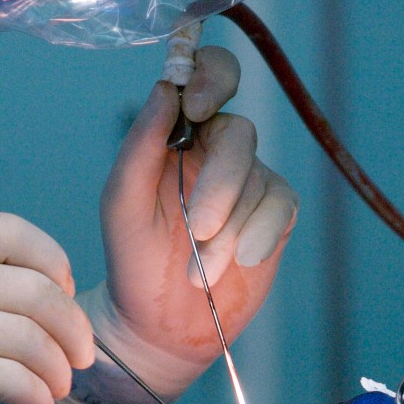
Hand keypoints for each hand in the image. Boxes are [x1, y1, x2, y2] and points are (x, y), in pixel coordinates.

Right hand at [0, 213, 91, 403]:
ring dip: (58, 368)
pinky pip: (17, 378)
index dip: (52, 261)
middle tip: (81, 356)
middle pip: (35, 286)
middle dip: (72, 326)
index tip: (65, 294)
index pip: (9, 230)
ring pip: (33, 336)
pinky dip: (38, 396)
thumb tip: (37, 297)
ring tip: (56, 388)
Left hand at [64, 46, 298, 403]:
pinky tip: (238, 262)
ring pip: (257, 180)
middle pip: (239, 135)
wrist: (160, 325)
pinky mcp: (275, 218)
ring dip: (228, 231)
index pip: (209, 78)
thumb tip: (167, 87)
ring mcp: (251, 185)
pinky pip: (280, 208)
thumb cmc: (134, 259)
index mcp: (179, 135)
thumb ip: (142, 144)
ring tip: (200, 273)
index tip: (197, 106)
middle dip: (219, 185)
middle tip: (198, 230)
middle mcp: (219, 151)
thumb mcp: (122, 201)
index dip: (211, 77)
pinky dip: (258, 236)